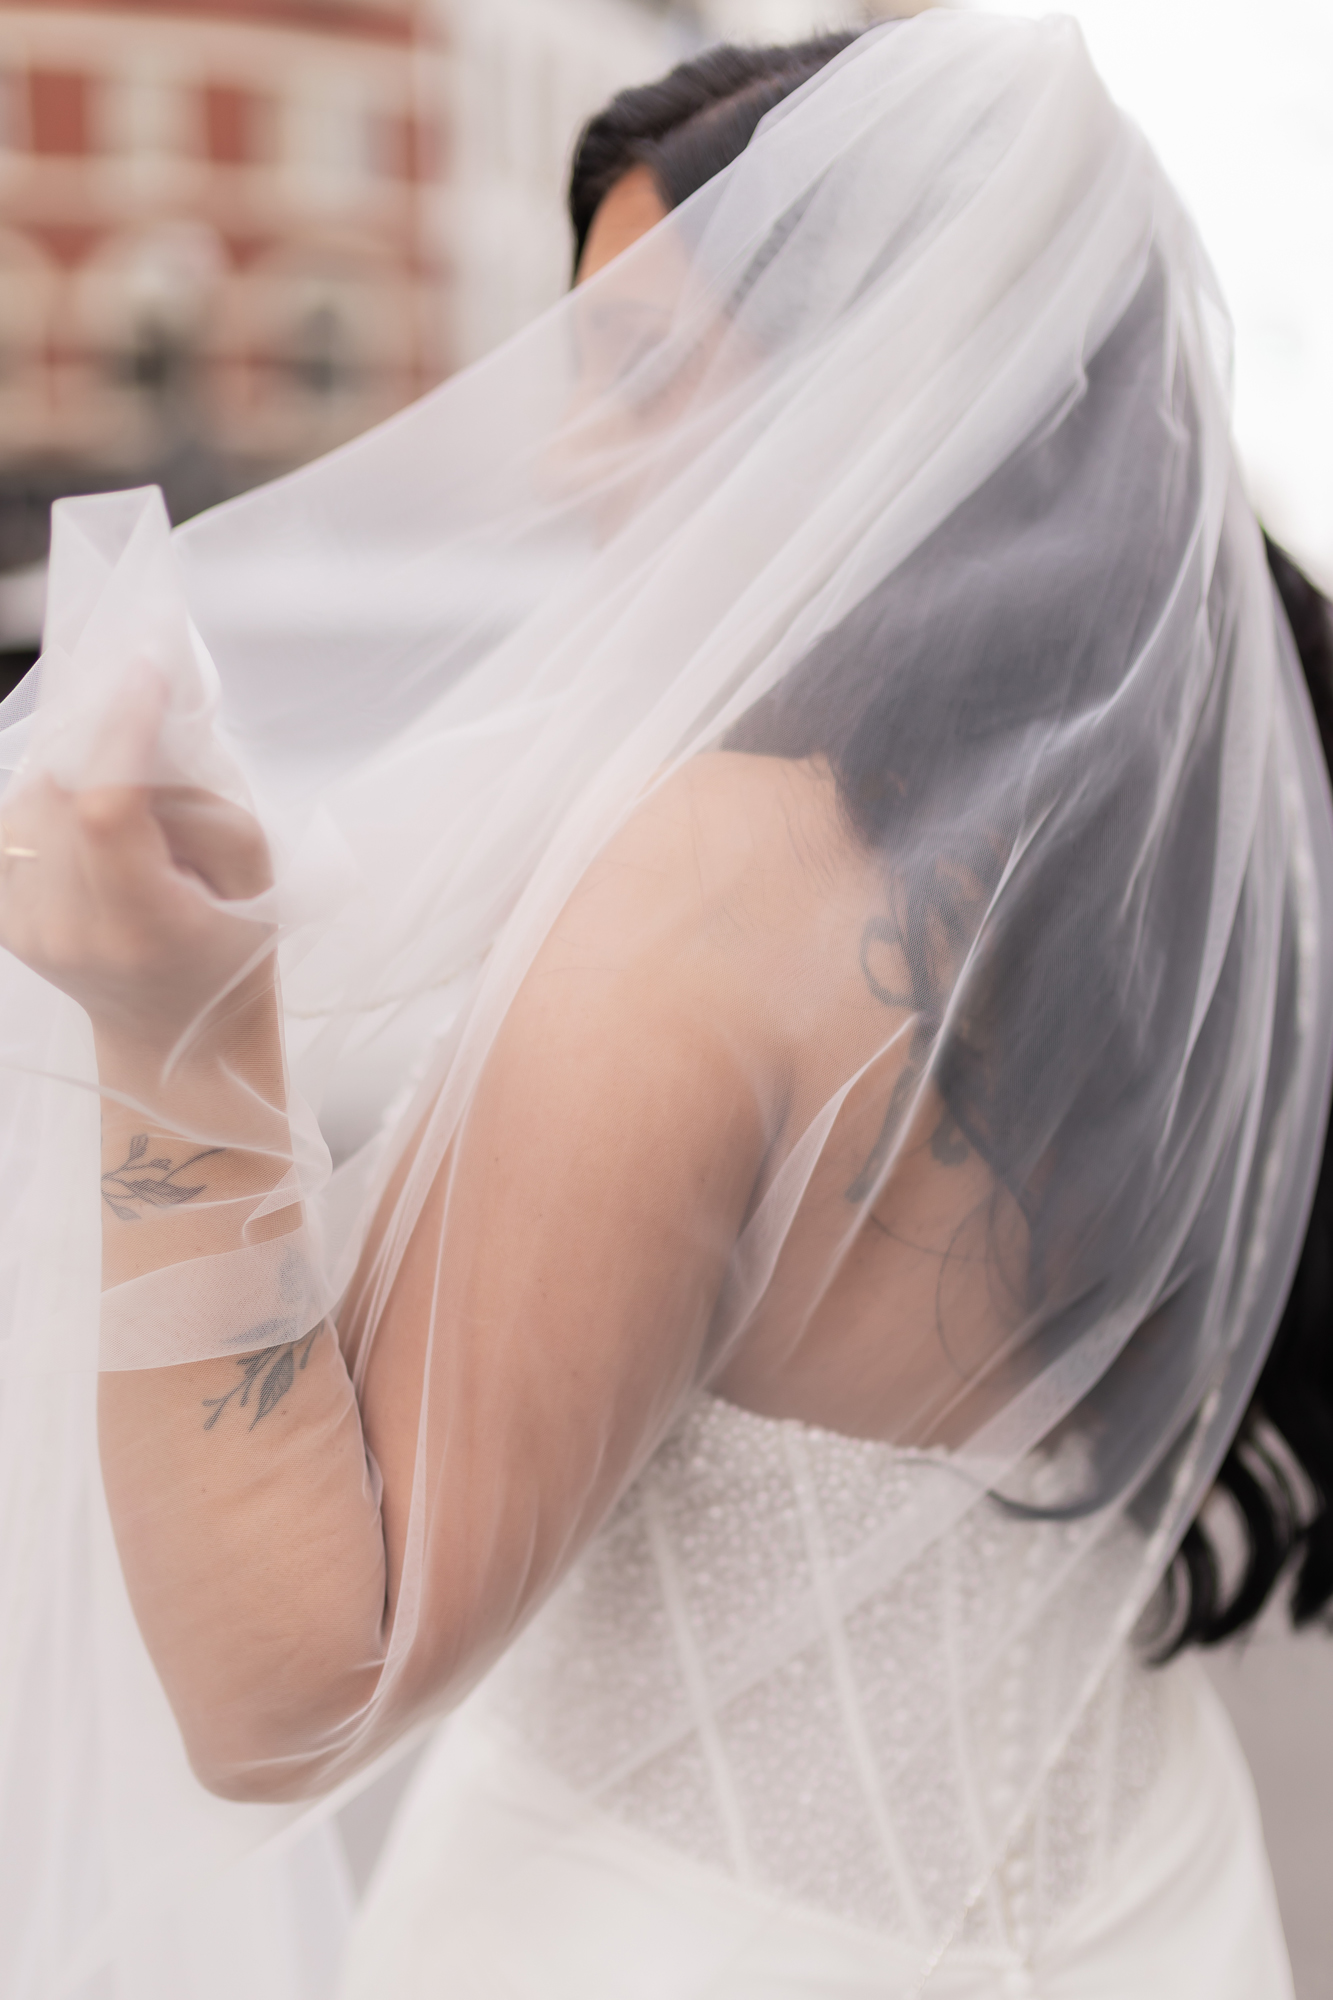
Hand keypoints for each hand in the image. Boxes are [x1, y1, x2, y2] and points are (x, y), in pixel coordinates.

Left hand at [0, 678, 274, 1066]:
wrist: (176, 1034)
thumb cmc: (230, 950)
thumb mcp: (253, 869)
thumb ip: (200, 794)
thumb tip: (149, 720)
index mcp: (145, 925)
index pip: (108, 808)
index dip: (122, 730)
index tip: (146, 672)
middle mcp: (69, 928)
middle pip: (63, 790)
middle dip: (104, 739)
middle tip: (145, 718)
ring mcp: (25, 924)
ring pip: (33, 797)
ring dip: (78, 770)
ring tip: (131, 794)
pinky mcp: (1, 913)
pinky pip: (17, 821)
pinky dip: (55, 799)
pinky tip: (93, 816)